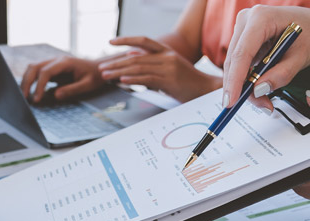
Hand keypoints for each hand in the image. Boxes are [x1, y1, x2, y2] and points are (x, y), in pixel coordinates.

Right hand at [20, 56, 104, 103]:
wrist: (100, 68)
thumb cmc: (95, 76)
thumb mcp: (88, 85)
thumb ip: (72, 89)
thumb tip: (56, 95)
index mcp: (65, 62)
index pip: (46, 72)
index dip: (39, 86)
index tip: (36, 99)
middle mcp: (56, 60)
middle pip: (34, 67)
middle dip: (27, 82)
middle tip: (24, 98)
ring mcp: (53, 63)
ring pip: (33, 68)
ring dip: (26, 80)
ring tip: (24, 96)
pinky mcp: (52, 68)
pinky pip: (37, 72)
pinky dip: (31, 80)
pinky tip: (29, 91)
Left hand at [98, 36, 221, 102]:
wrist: (207, 91)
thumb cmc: (189, 83)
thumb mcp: (170, 68)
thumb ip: (151, 62)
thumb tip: (132, 57)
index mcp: (167, 51)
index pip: (143, 40)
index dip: (126, 39)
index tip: (110, 42)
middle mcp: (167, 57)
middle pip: (136, 57)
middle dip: (116, 63)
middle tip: (102, 68)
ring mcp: (169, 68)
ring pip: (139, 68)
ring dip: (119, 72)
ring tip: (107, 76)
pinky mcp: (170, 81)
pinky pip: (147, 79)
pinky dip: (132, 80)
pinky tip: (122, 82)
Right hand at [222, 5, 309, 109]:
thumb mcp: (301, 57)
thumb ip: (282, 74)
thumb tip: (259, 89)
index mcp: (262, 18)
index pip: (242, 53)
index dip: (235, 79)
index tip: (232, 100)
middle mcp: (247, 20)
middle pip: (234, 60)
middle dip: (241, 87)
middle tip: (258, 105)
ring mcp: (243, 29)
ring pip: (234, 64)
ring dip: (245, 85)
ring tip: (264, 100)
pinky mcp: (243, 39)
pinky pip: (239, 63)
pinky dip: (247, 79)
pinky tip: (259, 88)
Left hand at [294, 92, 309, 220]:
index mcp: (307, 173)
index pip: (285, 145)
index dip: (284, 125)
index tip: (287, 111)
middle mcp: (303, 184)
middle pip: (290, 151)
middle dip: (295, 134)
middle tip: (302, 117)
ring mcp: (307, 189)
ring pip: (298, 158)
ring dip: (305, 145)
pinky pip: (307, 167)